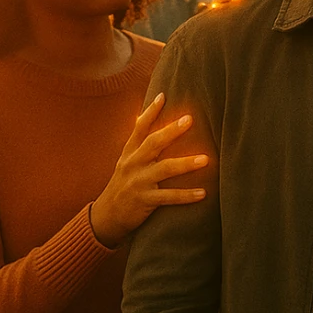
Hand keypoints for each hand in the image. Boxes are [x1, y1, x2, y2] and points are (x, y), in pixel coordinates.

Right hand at [89, 93, 207, 247]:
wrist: (106, 216)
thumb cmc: (123, 185)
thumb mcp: (125, 162)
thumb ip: (137, 143)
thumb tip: (141, 116)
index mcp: (129, 153)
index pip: (139, 128)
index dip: (150, 112)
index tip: (163, 96)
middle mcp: (133, 164)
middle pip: (153, 143)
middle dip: (171, 131)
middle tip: (189, 119)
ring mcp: (138, 182)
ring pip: (164, 169)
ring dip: (186, 164)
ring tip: (206, 159)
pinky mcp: (144, 201)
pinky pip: (168, 197)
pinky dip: (186, 196)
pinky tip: (203, 193)